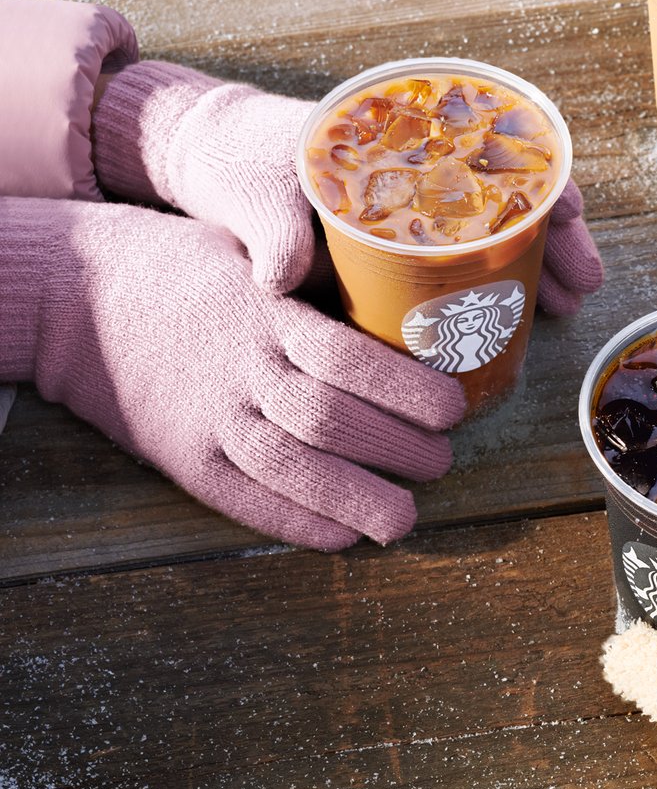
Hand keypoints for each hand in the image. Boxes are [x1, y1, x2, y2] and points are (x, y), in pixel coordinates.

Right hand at [1, 197, 464, 550]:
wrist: (72, 295)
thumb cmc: (181, 267)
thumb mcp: (250, 251)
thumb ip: (314, 282)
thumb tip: (396, 300)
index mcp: (266, 314)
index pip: (350, 357)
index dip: (408, 390)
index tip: (453, 409)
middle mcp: (242, 368)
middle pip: (332, 419)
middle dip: (398, 450)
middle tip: (441, 462)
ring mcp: (208, 415)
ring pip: (293, 467)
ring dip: (358, 499)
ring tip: (405, 517)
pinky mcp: (181, 454)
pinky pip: (243, 499)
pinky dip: (296, 523)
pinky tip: (341, 536)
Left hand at [93, 62, 603, 309]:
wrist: (202, 158)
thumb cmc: (229, 159)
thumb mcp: (248, 193)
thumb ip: (270, 233)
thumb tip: (283, 281)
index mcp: (387, 139)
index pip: (486, 149)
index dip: (535, 179)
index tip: (568, 218)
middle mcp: (409, 166)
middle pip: (504, 192)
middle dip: (553, 237)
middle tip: (581, 287)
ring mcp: (406, 204)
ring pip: (490, 227)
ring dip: (532, 262)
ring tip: (564, 306)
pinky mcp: (393, 240)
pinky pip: (457, 255)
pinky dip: (492, 278)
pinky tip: (515, 309)